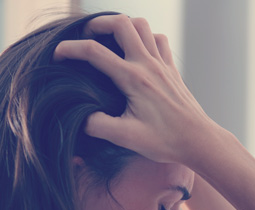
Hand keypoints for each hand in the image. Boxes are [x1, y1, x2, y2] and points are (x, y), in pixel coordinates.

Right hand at [53, 14, 217, 164]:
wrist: (197, 140)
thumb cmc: (164, 140)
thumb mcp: (125, 138)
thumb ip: (98, 126)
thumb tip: (80, 117)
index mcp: (133, 79)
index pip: (95, 53)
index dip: (71, 49)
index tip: (57, 54)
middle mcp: (148, 65)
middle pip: (122, 24)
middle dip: (99, 24)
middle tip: (85, 36)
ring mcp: (162, 64)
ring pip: (142, 26)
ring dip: (122, 26)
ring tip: (108, 38)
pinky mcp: (171, 69)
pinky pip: (158, 40)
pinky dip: (144, 37)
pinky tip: (136, 51)